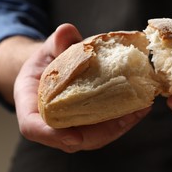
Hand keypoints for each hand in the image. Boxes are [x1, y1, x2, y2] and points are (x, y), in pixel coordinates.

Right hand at [14, 24, 149, 152]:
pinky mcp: (89, 125)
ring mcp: (72, 127)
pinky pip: (105, 128)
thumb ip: (55, 43)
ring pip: (93, 137)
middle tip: (127, 117)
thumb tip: (67, 32)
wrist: (52, 71)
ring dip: (119, 126)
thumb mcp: (47, 49)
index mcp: (30, 106)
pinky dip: (124, 119)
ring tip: (141, 109)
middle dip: (101, 133)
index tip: (73, 138)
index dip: (50, 135)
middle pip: (71, 139)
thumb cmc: (46, 62)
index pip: (33, 127)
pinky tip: (142, 105)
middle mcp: (51, 124)